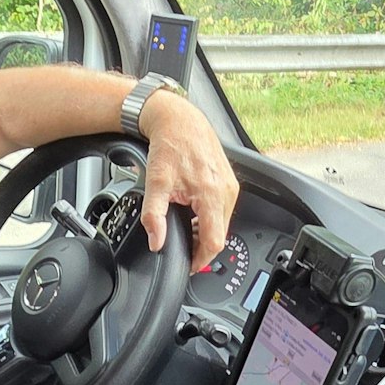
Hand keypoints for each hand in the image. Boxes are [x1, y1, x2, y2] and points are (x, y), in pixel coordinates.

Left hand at [138, 90, 238, 271]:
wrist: (178, 119)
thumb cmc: (170, 145)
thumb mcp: (155, 182)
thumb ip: (154, 216)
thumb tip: (156, 241)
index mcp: (211, 193)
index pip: (214, 241)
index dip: (201, 259)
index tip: (189, 264)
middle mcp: (226, 190)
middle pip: (220, 234)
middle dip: (202, 246)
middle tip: (184, 250)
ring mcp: (230, 185)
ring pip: (223, 223)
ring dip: (206, 232)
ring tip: (187, 232)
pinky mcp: (229, 181)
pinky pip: (223, 209)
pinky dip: (210, 218)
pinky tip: (194, 215)